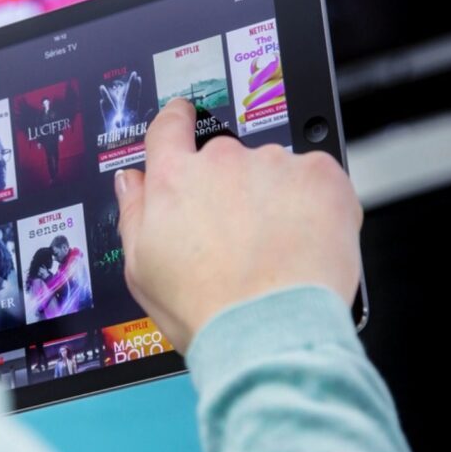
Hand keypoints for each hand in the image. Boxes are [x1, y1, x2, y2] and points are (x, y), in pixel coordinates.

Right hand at [114, 99, 362, 352]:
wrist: (269, 332)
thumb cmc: (207, 311)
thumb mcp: (142, 270)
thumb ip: (133, 213)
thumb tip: (131, 182)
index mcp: (173, 180)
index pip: (169, 127)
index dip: (176, 121)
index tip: (183, 119)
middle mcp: (221, 162)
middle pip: (225, 156)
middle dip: (234, 186)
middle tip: (241, 234)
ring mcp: (273, 164)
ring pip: (274, 170)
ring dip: (277, 197)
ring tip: (277, 248)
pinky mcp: (320, 175)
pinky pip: (317, 177)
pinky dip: (317, 203)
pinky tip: (306, 241)